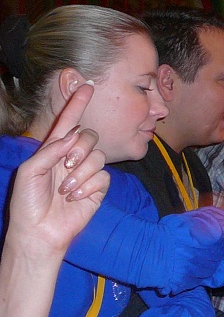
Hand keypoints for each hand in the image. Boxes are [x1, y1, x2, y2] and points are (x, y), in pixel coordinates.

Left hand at [12, 82, 108, 255]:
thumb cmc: (28, 202)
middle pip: (89, 136)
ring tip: (66, 189)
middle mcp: (72, 158)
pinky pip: (103, 177)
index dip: (77, 104)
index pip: (68, 122)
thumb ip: (50, 151)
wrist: (39, 231)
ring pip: (99, 157)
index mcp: (53, 150)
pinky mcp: (98, 189)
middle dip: (80, 149)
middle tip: (66, 166)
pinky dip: (88, 187)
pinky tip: (75, 198)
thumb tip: (72, 138)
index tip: (86, 86)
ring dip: (81, 173)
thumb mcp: (30, 171)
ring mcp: (86, 173)